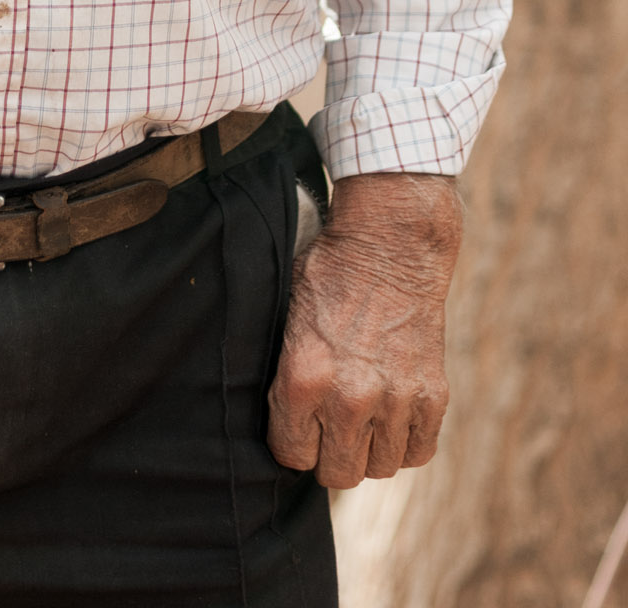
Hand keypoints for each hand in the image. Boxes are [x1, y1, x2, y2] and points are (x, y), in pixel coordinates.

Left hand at [267, 172, 461, 487]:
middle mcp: (350, 398)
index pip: (291, 456)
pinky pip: (418, 452)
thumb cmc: (329, 274)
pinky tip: (392, 413)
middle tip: (330, 427)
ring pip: (379, 468)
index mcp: (304, 377)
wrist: (389, 242)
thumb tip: (284, 423)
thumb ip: (284, 376)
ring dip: (369, 448)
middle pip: (337, 474)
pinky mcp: (432, 395)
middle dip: (329, 454)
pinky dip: (405, 440)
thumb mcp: (286, 317)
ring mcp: (395, 400)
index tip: (299, 428)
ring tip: (364, 417)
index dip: (293, 443)